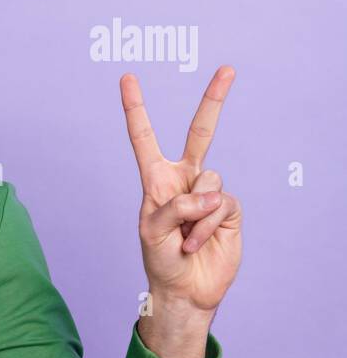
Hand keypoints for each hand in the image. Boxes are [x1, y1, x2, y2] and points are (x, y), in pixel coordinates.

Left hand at [121, 66, 242, 314]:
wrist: (184, 288)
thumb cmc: (159, 258)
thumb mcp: (152, 231)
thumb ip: (176, 207)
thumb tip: (209, 195)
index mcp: (156, 178)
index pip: (144, 137)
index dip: (136, 108)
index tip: (128, 77)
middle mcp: (183, 179)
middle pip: (201, 133)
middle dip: (214, 100)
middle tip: (228, 69)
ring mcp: (208, 193)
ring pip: (209, 182)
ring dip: (194, 216)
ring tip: (184, 238)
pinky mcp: (228, 210)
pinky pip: (221, 205)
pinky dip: (206, 227)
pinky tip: (197, 243)